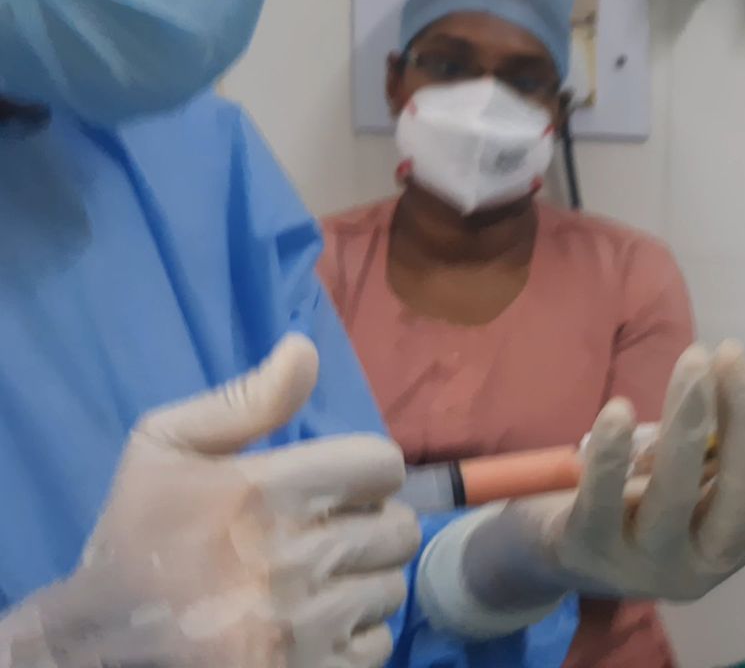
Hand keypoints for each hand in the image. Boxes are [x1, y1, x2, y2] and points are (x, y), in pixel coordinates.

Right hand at [9, 336, 421, 667]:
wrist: (99, 644)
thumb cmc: (137, 539)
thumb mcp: (165, 449)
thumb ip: (246, 401)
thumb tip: (305, 350)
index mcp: (265, 492)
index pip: (383, 465)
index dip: (366, 471)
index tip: (339, 486)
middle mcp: (293, 559)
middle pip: (399, 528)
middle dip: (368, 527)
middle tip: (326, 536)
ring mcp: (304, 627)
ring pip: (391, 587)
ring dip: (361, 582)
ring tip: (314, 584)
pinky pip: (377, 644)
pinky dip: (353, 636)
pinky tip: (312, 626)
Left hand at [525, 340, 744, 598]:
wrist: (550, 555)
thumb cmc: (635, 508)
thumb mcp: (691, 487)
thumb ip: (725, 457)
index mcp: (736, 545)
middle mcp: (701, 565)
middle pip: (740, 494)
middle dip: (741, 417)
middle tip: (732, 353)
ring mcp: (643, 564)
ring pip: (676, 493)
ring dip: (688, 418)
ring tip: (694, 359)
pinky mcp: (587, 550)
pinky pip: (602, 499)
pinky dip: (612, 452)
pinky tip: (617, 408)